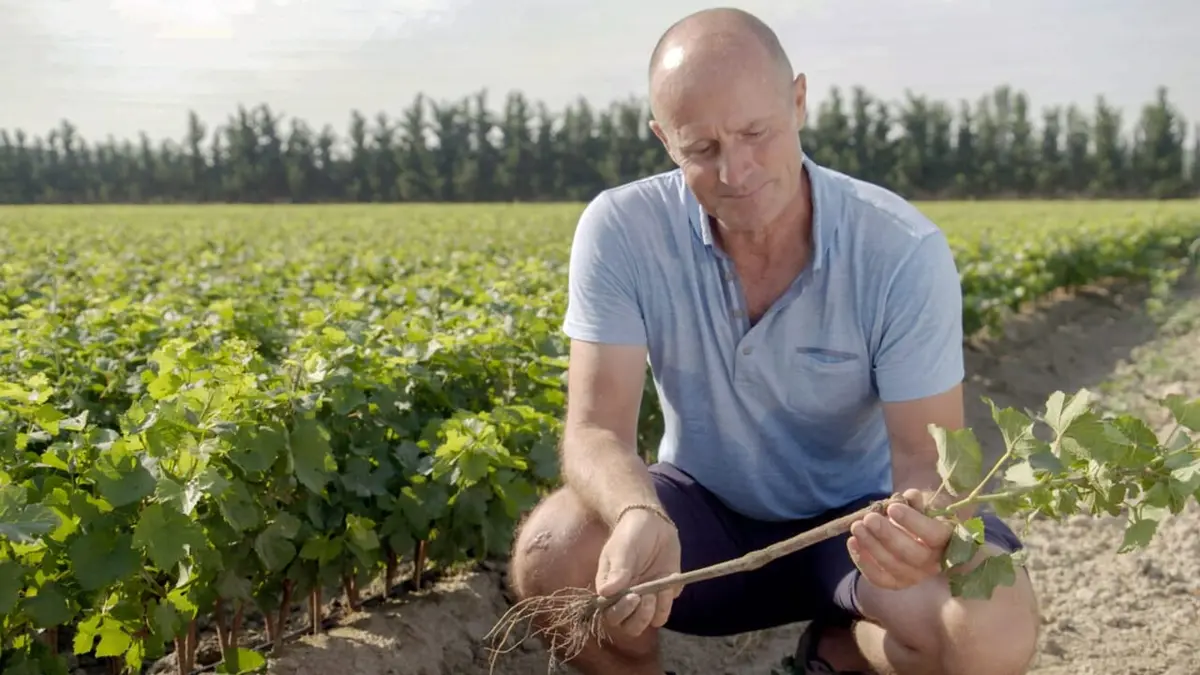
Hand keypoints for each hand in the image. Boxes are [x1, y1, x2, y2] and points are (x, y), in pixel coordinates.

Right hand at [594, 507, 681, 637]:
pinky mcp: (663, 595)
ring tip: (659, 588)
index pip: (611, 615)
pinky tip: (669, 581)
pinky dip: (668, 601)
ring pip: (650, 622)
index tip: (633, 596)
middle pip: (630, 627)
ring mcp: (646, 599)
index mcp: (610, 590)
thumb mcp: (622, 548)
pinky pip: (666, 609)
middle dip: (640, 617)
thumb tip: (606, 592)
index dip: (622, 611)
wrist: (652, 522)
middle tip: (647, 597)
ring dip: (656, 610)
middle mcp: (626, 599)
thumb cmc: (631, 534)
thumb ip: (617, 570)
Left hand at [847, 489, 953, 590]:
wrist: (919, 540)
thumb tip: (910, 496)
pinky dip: (863, 562)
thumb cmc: (921, 519)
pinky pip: (879, 578)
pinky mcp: (897, 583)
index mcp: (945, 541)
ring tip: (856, 527)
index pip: (933, 534)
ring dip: (871, 546)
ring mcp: (915, 576)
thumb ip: (916, 502)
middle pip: (912, 554)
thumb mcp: (923, 507)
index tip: (893, 508)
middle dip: (887, 535)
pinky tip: (852, 542)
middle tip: (869, 518)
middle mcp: (933, 563)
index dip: (913, 521)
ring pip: (893, 566)